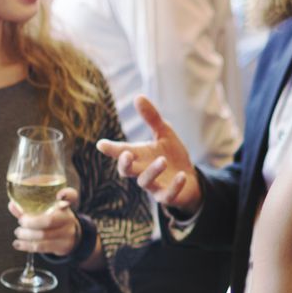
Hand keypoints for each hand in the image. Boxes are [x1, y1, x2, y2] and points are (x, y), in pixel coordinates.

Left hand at [11, 186, 82, 255]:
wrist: (69, 238)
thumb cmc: (53, 220)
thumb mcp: (45, 211)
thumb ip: (29, 208)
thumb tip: (12, 205)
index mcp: (64, 205)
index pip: (71, 195)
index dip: (66, 194)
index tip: (60, 195)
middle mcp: (68, 218)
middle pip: (49, 220)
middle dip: (30, 222)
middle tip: (21, 222)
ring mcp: (67, 233)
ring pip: (43, 235)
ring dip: (26, 235)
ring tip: (18, 233)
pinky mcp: (62, 246)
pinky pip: (42, 247)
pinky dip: (26, 245)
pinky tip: (17, 244)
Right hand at [96, 95, 201, 214]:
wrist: (190, 179)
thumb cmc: (172, 156)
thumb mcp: (164, 133)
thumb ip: (152, 118)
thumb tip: (138, 96)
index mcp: (139, 155)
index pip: (121, 151)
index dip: (111, 149)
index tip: (101, 144)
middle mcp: (142, 171)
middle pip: (127, 170)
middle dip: (124, 164)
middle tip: (126, 154)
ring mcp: (154, 185)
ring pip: (145, 182)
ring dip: (152, 171)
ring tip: (162, 160)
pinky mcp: (167, 196)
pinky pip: (167, 195)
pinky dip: (174, 186)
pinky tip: (181, 175)